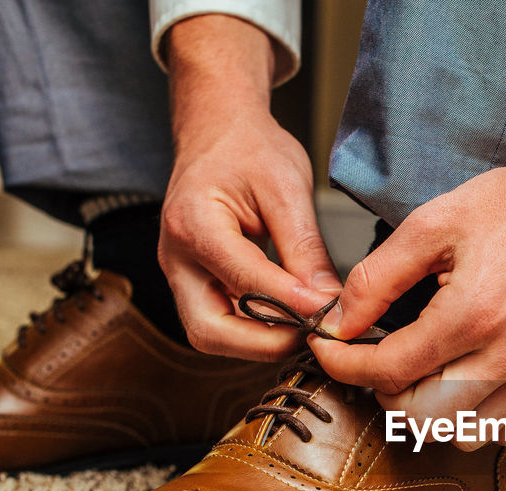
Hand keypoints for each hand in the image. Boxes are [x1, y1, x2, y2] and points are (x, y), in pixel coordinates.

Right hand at [158, 14, 337, 359]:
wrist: (220, 132)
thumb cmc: (250, 149)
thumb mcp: (287, 188)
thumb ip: (306, 248)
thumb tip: (326, 302)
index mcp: (194, 223)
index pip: (243, 281)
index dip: (290, 305)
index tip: (328, 314)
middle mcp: (177, 257)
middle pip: (210, 331)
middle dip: (265, 343)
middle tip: (312, 333)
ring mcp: (181, 274)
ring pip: (212, 335)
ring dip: (260, 342)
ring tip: (305, 326)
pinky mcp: (196, 283)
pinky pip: (221, 323)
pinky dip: (256, 331)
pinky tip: (290, 318)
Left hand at [311, 70, 505, 448]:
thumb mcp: (434, 223)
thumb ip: (377, 278)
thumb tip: (340, 321)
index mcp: (473, 314)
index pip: (389, 370)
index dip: (344, 363)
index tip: (329, 348)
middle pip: (421, 417)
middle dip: (383, 392)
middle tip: (374, 359)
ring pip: (464, 433)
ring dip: (430, 411)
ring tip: (421, 372)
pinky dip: (477, 419)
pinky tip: (464, 382)